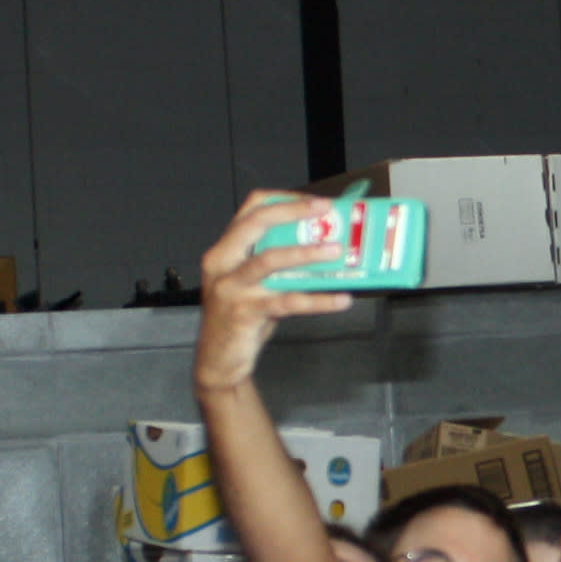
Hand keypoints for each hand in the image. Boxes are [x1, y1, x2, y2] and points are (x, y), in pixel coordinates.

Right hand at [192, 192, 356, 393]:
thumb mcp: (252, 284)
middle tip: (325, 210)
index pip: (251, 209)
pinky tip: (340, 300)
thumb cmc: (241, 319)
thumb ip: (274, 265)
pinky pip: (288, 302)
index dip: (284, 200)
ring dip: (307, 253)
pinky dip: (318, 300)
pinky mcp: (245, 312)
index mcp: (224, 250)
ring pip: (270, 260)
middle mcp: (222, 263)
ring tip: (336, 250)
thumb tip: (320, 247)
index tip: (314, 203)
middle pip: (257, 223)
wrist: (220, 361)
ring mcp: (231, 287)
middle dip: (293, 212)